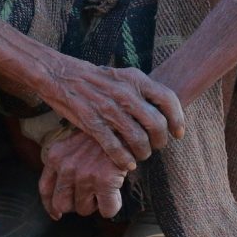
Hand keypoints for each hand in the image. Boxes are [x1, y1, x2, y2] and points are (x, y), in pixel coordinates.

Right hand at [21, 59, 183, 170]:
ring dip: (143, 153)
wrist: (58, 73)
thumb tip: (162, 109)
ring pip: (138, 139)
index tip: (178, 134)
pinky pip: (115, 147)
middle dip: (160, 141)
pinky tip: (126, 163)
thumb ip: (140, 90)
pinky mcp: (91, 122)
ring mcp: (107, 108)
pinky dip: (124, 159)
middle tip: (156, 147)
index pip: (168, 100)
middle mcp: (124, 93)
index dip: (177, 120)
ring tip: (140, 156)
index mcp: (134, 78)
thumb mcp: (120, 76)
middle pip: (156, 124)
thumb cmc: (93, 78)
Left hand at [38, 130, 127, 219]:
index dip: (50, 206)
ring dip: (95, 205)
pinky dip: (112, 207)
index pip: (45, 189)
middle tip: (88, 196)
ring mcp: (84, 175)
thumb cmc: (99, 137)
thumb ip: (63, 164)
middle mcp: (66, 167)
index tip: (56, 214)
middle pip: (62, 204)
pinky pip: (106, 210)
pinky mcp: (104, 181)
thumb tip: (59, 196)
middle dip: (75, 205)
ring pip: (84, 209)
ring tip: (103, 189)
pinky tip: (115, 196)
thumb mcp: (72, 144)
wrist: (122, 126)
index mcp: (55, 156)